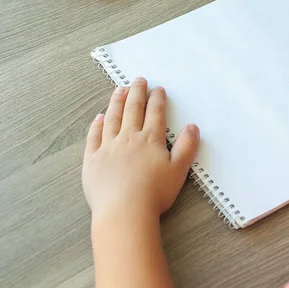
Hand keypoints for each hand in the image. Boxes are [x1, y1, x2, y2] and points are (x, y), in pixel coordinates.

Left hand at [82, 77, 199, 221]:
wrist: (124, 212)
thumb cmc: (155, 193)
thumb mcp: (179, 170)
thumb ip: (187, 147)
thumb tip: (193, 127)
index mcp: (150, 140)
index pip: (155, 113)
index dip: (157, 99)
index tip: (158, 88)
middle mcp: (128, 138)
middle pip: (133, 110)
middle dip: (137, 93)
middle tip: (138, 80)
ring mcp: (108, 148)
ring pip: (112, 118)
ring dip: (117, 102)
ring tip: (119, 90)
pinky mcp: (93, 160)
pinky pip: (94, 137)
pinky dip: (96, 125)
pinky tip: (99, 117)